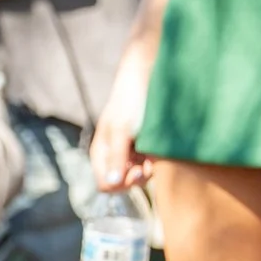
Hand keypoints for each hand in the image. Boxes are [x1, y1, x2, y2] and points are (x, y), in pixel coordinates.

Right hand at [91, 43, 156, 191]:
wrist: (150, 75)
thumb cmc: (132, 101)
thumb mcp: (122, 130)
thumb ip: (116, 158)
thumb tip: (111, 185)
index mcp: (100, 153)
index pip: (106, 185)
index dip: (122, 184)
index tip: (138, 170)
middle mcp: (112, 155)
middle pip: (122, 184)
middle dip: (137, 177)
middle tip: (150, 163)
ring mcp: (129, 152)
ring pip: (136, 176)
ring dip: (149, 169)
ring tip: (156, 153)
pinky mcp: (144, 147)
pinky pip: (147, 165)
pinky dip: (155, 161)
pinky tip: (160, 149)